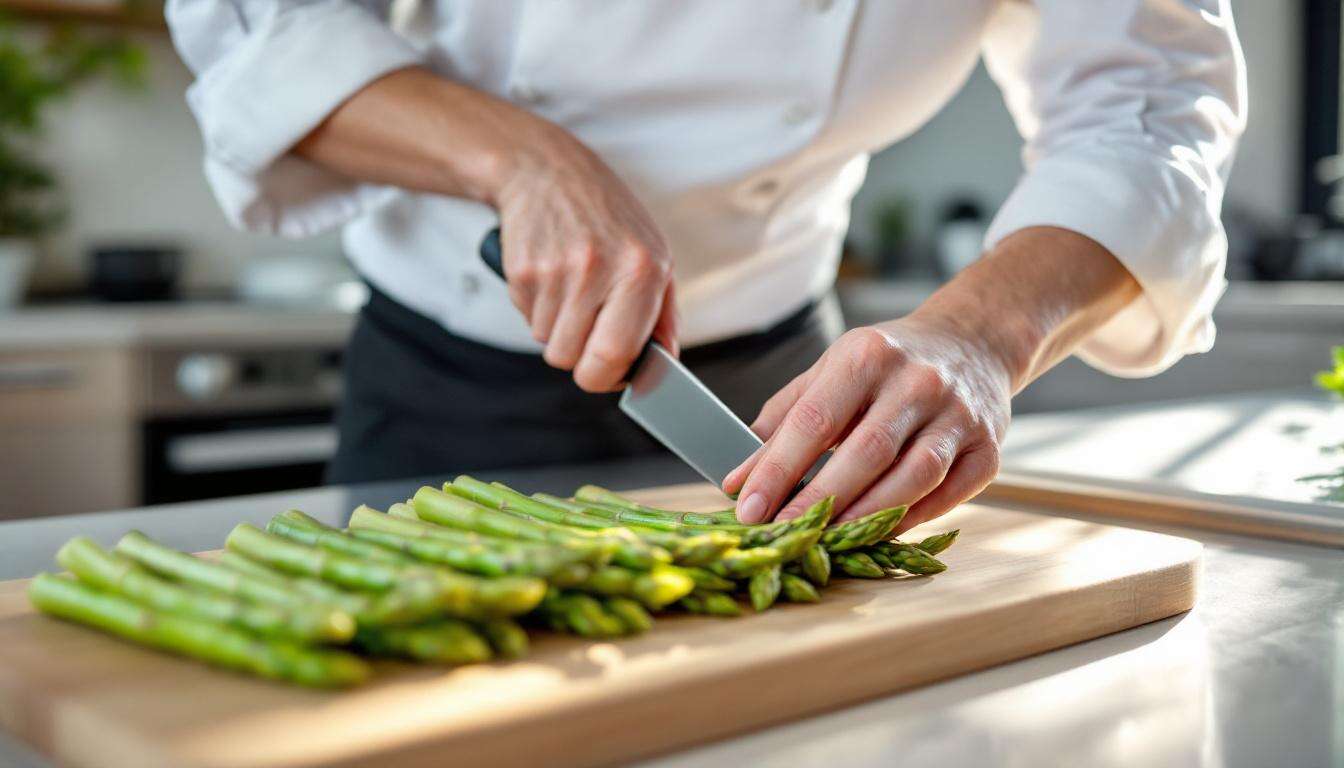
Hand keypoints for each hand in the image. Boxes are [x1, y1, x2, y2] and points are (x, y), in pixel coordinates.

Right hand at [293, 67, 676, 391]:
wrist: (547, 171)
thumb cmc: (608, 218)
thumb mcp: (653, 254)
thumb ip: (663, 314)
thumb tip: (664, 363)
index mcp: (641, 269)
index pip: (616, 355)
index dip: (607, 377)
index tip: (608, 373)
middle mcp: (598, 270)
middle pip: (573, 360)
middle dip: (578, 357)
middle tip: (587, 328)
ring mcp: (555, 271)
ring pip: (549, 344)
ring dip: (559, 329)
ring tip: (571, 288)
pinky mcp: (522, 272)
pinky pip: (528, 321)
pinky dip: (539, 309)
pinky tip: (551, 275)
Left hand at [722, 314, 1012, 532]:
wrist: (972, 344)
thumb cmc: (888, 364)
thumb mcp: (831, 372)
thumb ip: (783, 422)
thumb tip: (738, 479)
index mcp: (867, 355)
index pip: (814, 420)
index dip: (777, 468)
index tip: (747, 506)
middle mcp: (918, 382)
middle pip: (864, 454)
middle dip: (817, 501)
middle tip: (781, 534)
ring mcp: (959, 416)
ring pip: (911, 479)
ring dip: (865, 517)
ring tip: (826, 541)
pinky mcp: (987, 449)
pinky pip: (946, 495)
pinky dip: (909, 520)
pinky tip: (877, 534)